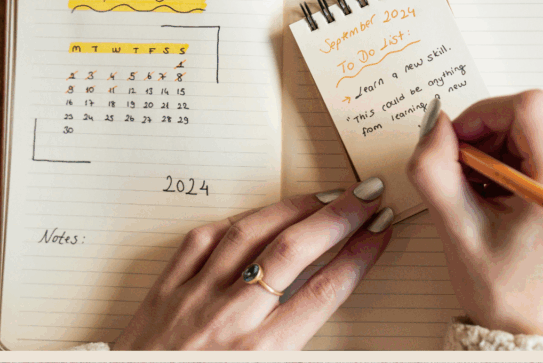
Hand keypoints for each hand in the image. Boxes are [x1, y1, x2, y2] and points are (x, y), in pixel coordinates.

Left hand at [113, 178, 393, 349]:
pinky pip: (200, 241)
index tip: (380, 230)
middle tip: (366, 194)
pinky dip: (232, 223)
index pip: (324, 291)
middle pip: (295, 251)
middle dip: (339, 217)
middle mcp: (228, 320)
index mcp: (259, 354)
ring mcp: (193, 299)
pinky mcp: (163, 291)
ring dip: (293, 209)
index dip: (359, 255)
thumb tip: (323, 299)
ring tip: (323, 196)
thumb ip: (291, 345)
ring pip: (250, 234)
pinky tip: (255, 217)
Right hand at [406, 91, 542, 336]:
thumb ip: (435, 170)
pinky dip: (511, 165)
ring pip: (533, 133)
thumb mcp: (457, 230)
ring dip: (496, 155)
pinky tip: (498, 200)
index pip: (526, 107)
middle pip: (529, 119)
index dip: (482, 115)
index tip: (456, 144)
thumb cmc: (503, 292)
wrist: (535, 331)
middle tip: (462, 179)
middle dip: (485, 139)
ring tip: (480, 197)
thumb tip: (436, 123)